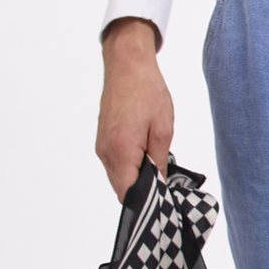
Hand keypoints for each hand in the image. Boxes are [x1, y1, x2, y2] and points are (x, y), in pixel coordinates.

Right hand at [96, 17, 173, 201]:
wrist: (127, 64)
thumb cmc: (147, 91)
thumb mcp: (163, 128)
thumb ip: (159, 161)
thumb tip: (159, 185)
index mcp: (122, 150)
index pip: (129, 194)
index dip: (146, 203)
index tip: (163, 202)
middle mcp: (106, 152)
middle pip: (122, 188)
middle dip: (143, 190)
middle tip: (166, 184)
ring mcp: (102, 146)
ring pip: (118, 177)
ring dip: (136, 177)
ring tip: (157, 163)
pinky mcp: (102, 140)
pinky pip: (115, 163)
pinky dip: (129, 165)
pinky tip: (145, 152)